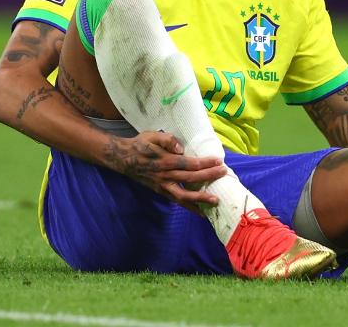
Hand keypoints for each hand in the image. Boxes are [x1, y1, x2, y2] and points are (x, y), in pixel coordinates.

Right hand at [103, 131, 225, 213]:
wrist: (124, 159)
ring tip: (216, 200)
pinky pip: (177, 201)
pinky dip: (190, 207)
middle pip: (190, 179)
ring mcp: (163, 186)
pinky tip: (201, 212)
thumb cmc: (140, 144)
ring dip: (201, 199)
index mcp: (165, 161)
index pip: (189, 163)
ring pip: (184, 196)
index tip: (218, 161)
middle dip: (208, 176)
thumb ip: (167, 140)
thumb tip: (181, 148)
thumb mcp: (152, 136)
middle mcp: (165, 176)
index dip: (204, 163)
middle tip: (223, 173)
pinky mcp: (161, 192)